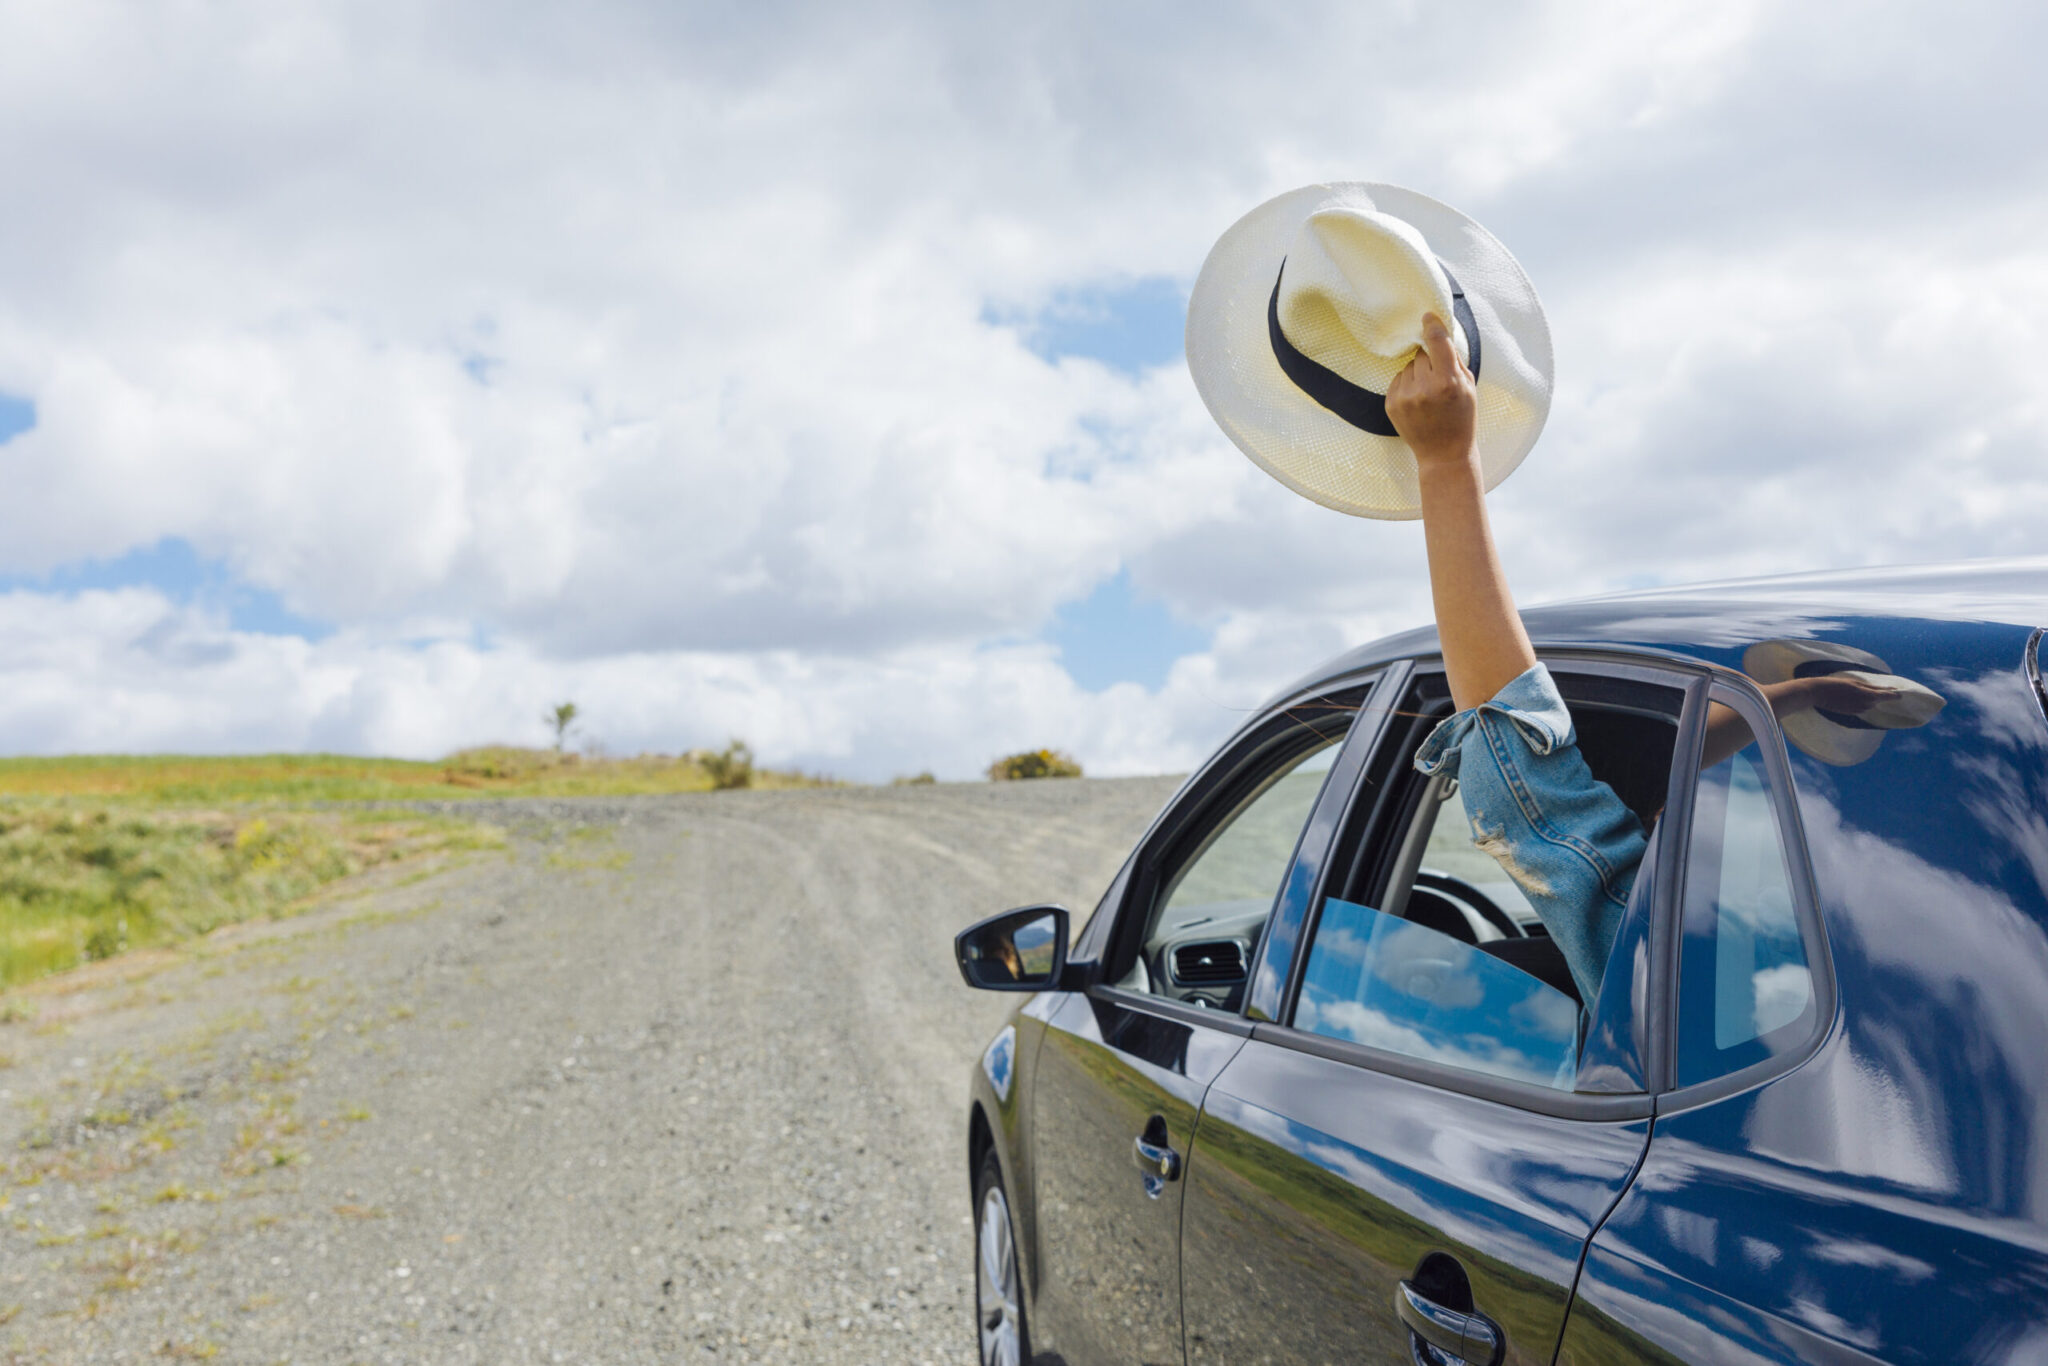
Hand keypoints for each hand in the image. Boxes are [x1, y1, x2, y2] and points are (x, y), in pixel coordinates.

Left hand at [1386, 312, 1477, 471]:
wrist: (1443, 454)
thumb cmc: (1461, 418)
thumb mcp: (1469, 387)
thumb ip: (1455, 360)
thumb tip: (1440, 334)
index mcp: (1448, 381)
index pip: (1436, 342)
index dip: (1432, 325)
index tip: (1427, 316)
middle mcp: (1424, 388)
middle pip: (1422, 354)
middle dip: (1430, 360)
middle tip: (1438, 378)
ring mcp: (1405, 397)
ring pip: (1409, 366)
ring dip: (1417, 373)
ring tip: (1428, 393)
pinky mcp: (1391, 405)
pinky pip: (1398, 379)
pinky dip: (1407, 384)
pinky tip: (1418, 400)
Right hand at [1793, 674, 1901, 716]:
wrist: (1817, 693)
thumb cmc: (1835, 684)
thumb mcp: (1854, 682)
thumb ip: (1871, 687)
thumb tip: (1885, 689)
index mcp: (1866, 695)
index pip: (1886, 696)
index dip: (1894, 695)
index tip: (1901, 694)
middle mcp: (1864, 704)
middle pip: (1878, 700)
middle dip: (1881, 696)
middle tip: (1885, 690)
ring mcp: (1857, 710)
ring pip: (1870, 704)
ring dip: (1871, 699)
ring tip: (1866, 692)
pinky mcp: (1850, 713)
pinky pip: (1862, 708)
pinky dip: (1863, 703)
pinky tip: (1856, 698)